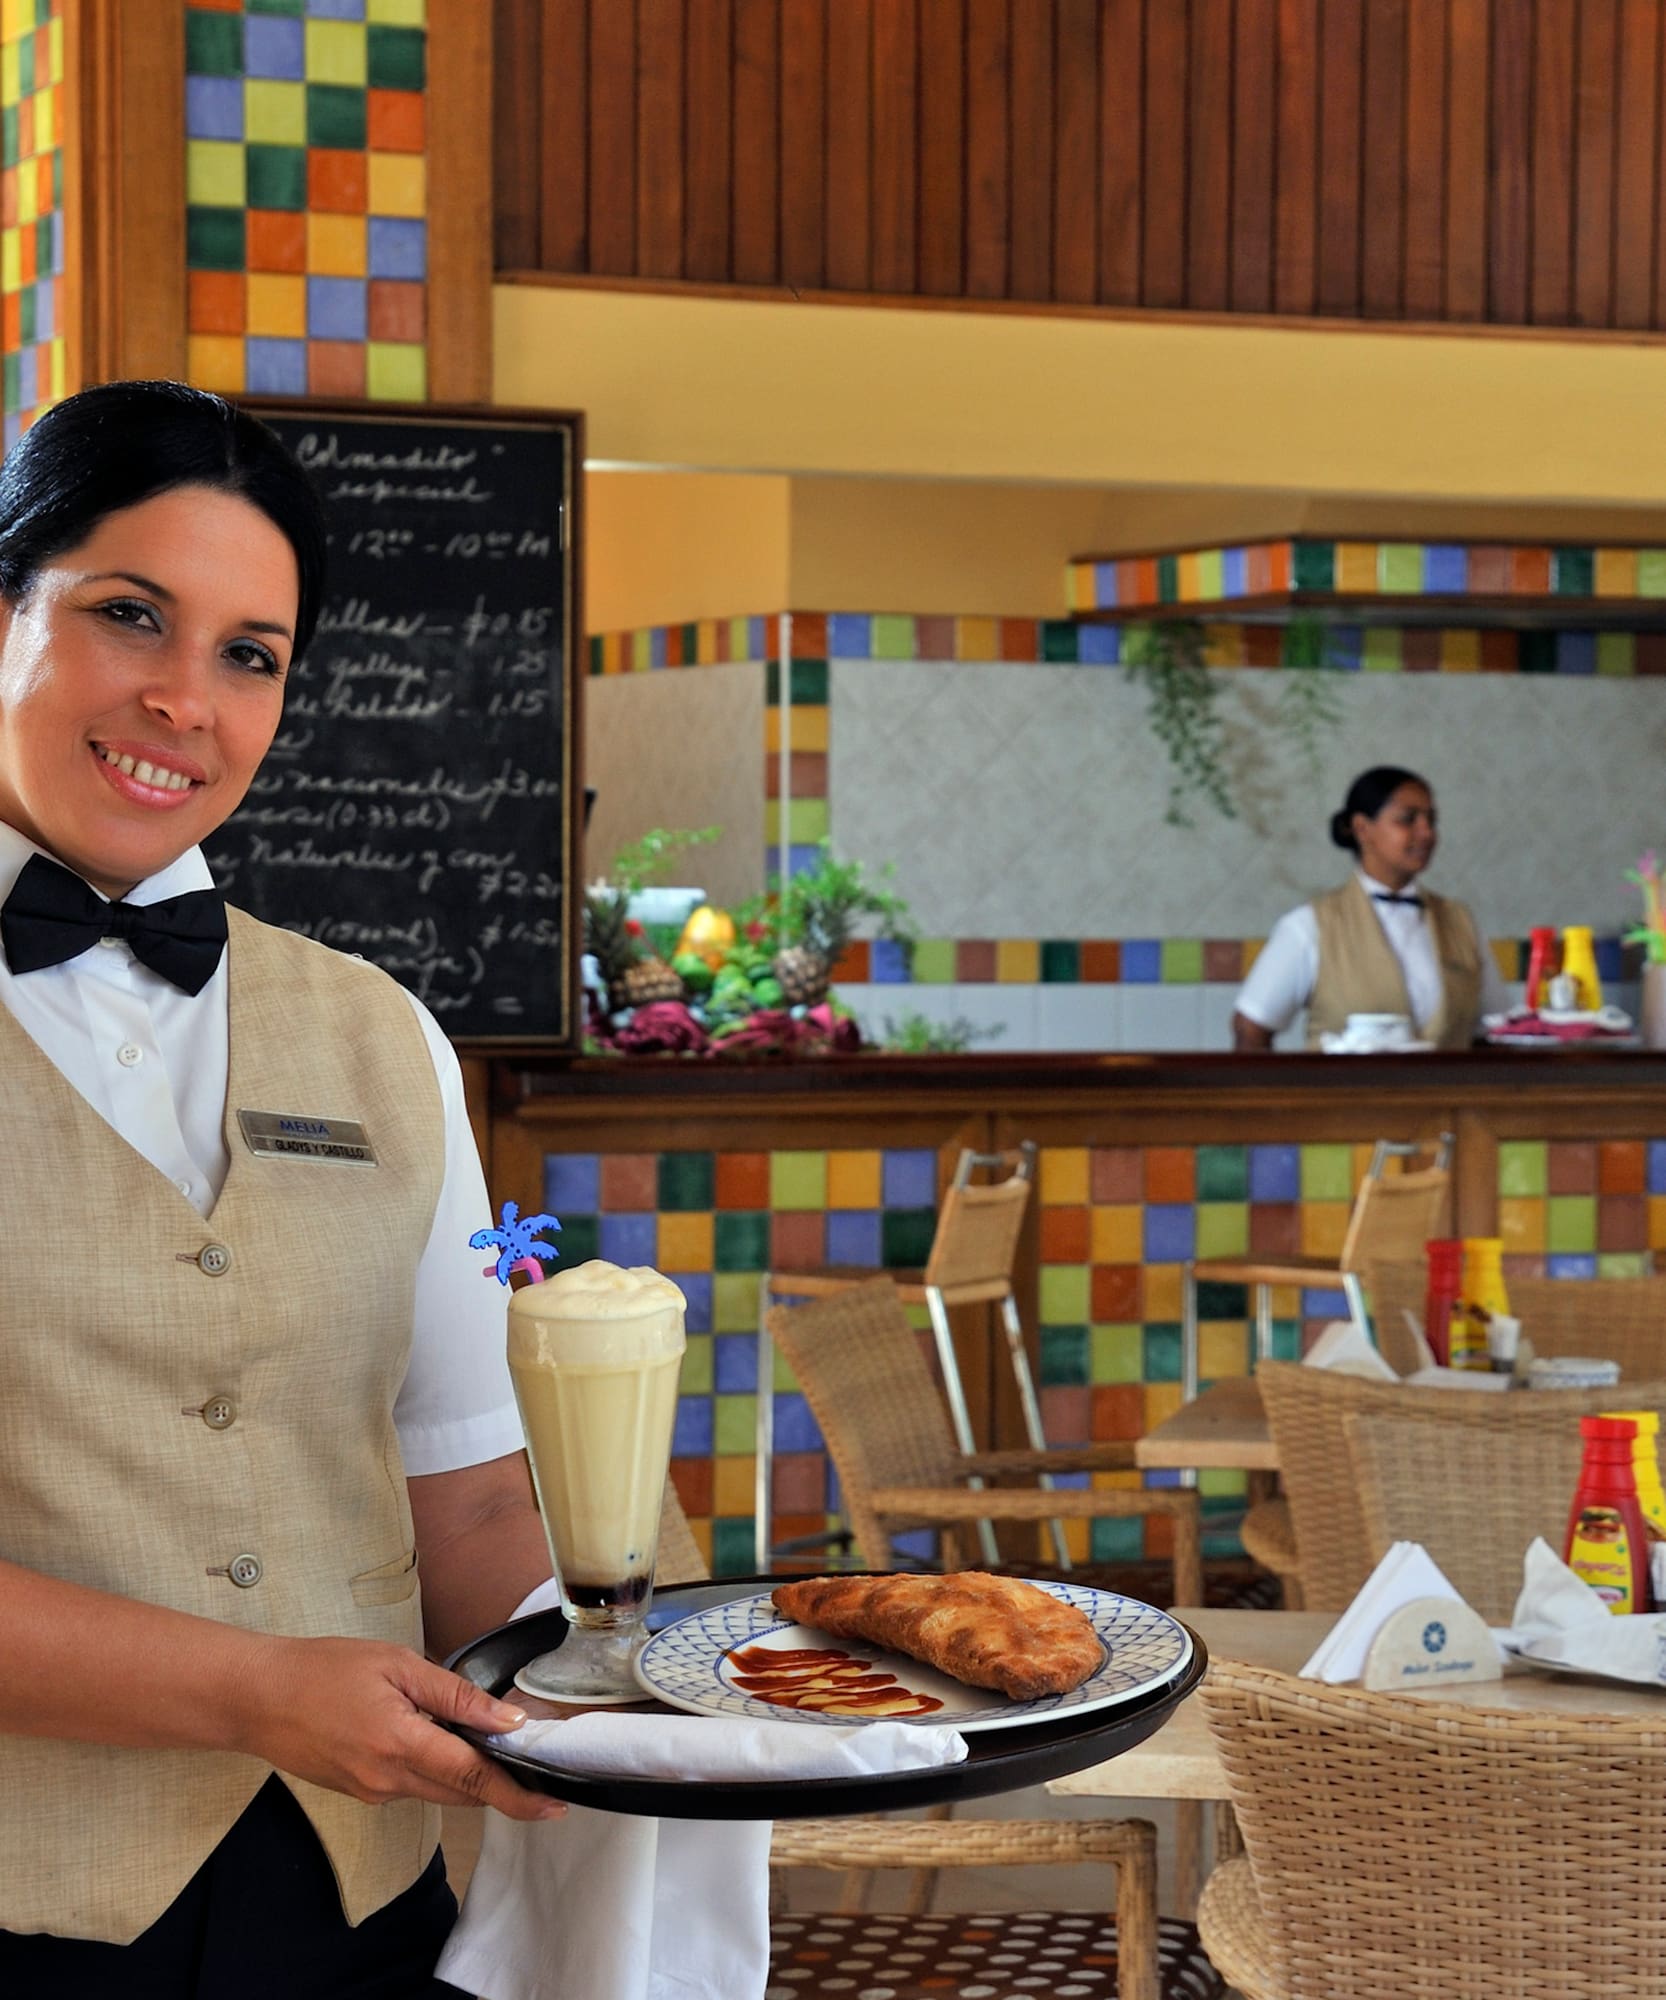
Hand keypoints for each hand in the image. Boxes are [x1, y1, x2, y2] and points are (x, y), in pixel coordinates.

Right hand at [232, 1635, 564, 1820]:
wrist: (257, 1698)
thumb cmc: (323, 1670)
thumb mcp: (397, 1664)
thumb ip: (455, 1694)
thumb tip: (505, 1720)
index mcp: (400, 1745)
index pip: (473, 1779)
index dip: (518, 1795)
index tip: (553, 1805)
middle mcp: (387, 1781)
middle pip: (462, 1792)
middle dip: (502, 1786)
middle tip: (537, 1766)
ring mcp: (372, 1792)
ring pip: (439, 1790)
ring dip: (467, 1773)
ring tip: (487, 1740)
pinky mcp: (362, 1791)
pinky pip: (413, 1785)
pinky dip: (436, 1768)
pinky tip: (437, 1737)